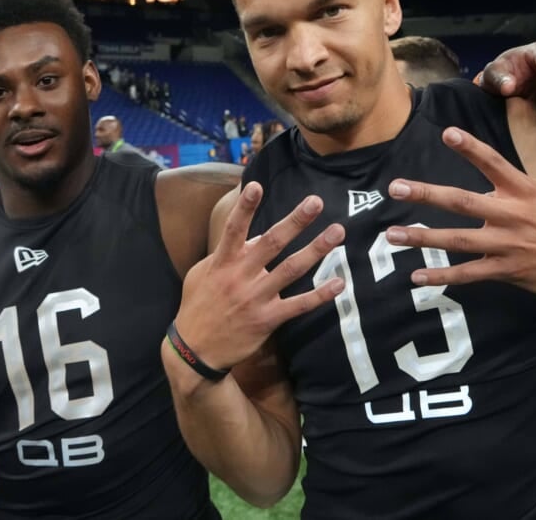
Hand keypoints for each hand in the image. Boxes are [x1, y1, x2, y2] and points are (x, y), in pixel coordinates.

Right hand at [174, 183, 345, 370]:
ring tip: (337, 232)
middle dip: (295, 221)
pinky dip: (320, 295)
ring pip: (291, 270)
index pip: (234, 229)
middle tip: (316, 202)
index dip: (244, 207)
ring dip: (316, 250)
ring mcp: (256, 298)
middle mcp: (241, 276)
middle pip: (272, 243)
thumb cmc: (198, 305)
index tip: (255, 185)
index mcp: (222, 262)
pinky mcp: (268, 319)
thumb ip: (225, 253)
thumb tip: (248, 235)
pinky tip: (339, 283)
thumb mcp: (203, 274)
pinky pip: (298, 305)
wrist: (195, 350)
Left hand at [384, 127, 535, 299]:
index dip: (470, 147)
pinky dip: (441, 275)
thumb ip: (517, 187)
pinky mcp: (509, 269)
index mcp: (525, 190)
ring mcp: (509, 244)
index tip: (446, 132)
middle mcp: (514, 214)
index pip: (494, 162)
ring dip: (422, 237)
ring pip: (458, 239)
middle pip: (463, 201)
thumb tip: (490, 181)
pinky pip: (469, 273)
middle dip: (426, 194)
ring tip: (393, 234)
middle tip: (395, 188)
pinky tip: (417, 275)